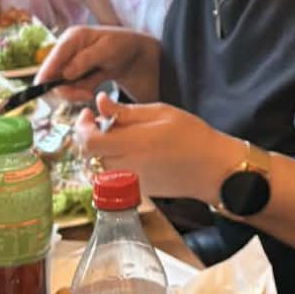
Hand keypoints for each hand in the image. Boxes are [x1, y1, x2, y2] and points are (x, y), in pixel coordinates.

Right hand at [38, 26, 159, 102]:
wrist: (134, 55)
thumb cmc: (123, 45)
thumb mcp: (107, 50)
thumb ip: (85, 60)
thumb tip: (66, 73)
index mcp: (72, 37)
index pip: (53, 57)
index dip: (46, 75)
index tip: (46, 90)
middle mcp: (67, 49)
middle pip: (52, 75)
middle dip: (67, 89)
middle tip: (86, 95)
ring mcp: (69, 62)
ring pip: (60, 85)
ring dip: (75, 92)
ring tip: (91, 92)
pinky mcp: (74, 74)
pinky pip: (70, 88)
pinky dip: (80, 93)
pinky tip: (92, 89)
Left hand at [74, 95, 233, 202]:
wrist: (213, 169)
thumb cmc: (193, 136)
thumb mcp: (161, 112)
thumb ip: (126, 111)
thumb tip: (99, 102)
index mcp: (133, 144)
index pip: (89, 141)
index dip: (81, 126)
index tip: (87, 113)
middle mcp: (127, 167)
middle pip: (87, 157)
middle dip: (85, 137)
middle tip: (97, 121)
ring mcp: (130, 182)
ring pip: (95, 169)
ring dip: (94, 152)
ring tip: (111, 136)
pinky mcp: (136, 191)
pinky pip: (109, 178)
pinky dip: (106, 163)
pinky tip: (123, 150)